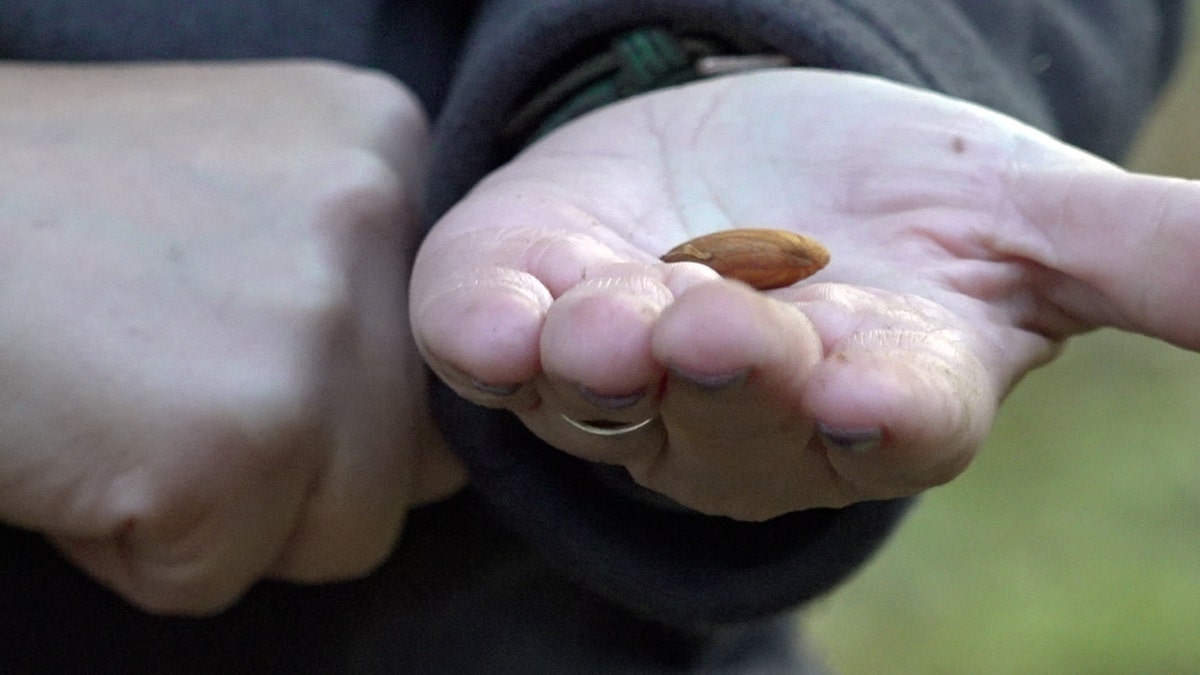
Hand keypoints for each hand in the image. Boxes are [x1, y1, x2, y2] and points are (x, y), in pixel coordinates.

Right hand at [0, 61, 465, 614]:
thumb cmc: (33, 217)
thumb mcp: (238, 191)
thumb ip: (354, 278)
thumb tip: (430, 414)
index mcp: (387, 142)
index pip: (450, 353)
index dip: (355, 398)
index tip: (256, 364)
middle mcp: (379, 215)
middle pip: (418, 451)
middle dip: (299, 465)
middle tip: (163, 387)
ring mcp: (317, 327)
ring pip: (346, 529)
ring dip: (225, 511)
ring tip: (117, 412)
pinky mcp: (239, 439)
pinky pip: (221, 574)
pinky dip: (135, 548)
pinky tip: (74, 447)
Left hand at [411, 69, 1199, 519]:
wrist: (751, 154)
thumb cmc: (898, 204)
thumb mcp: (1029, 222)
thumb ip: (1149, 263)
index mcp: (878, 392)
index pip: (894, 423)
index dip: (885, 409)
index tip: (878, 389)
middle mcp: (743, 412)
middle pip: (740, 418)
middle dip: (734, 378)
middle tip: (723, 330)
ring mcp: (623, 373)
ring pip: (606, 398)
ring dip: (602, 366)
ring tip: (605, 324)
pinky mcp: (526, 310)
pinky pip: (492, 343)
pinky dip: (488, 332)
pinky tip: (495, 315)